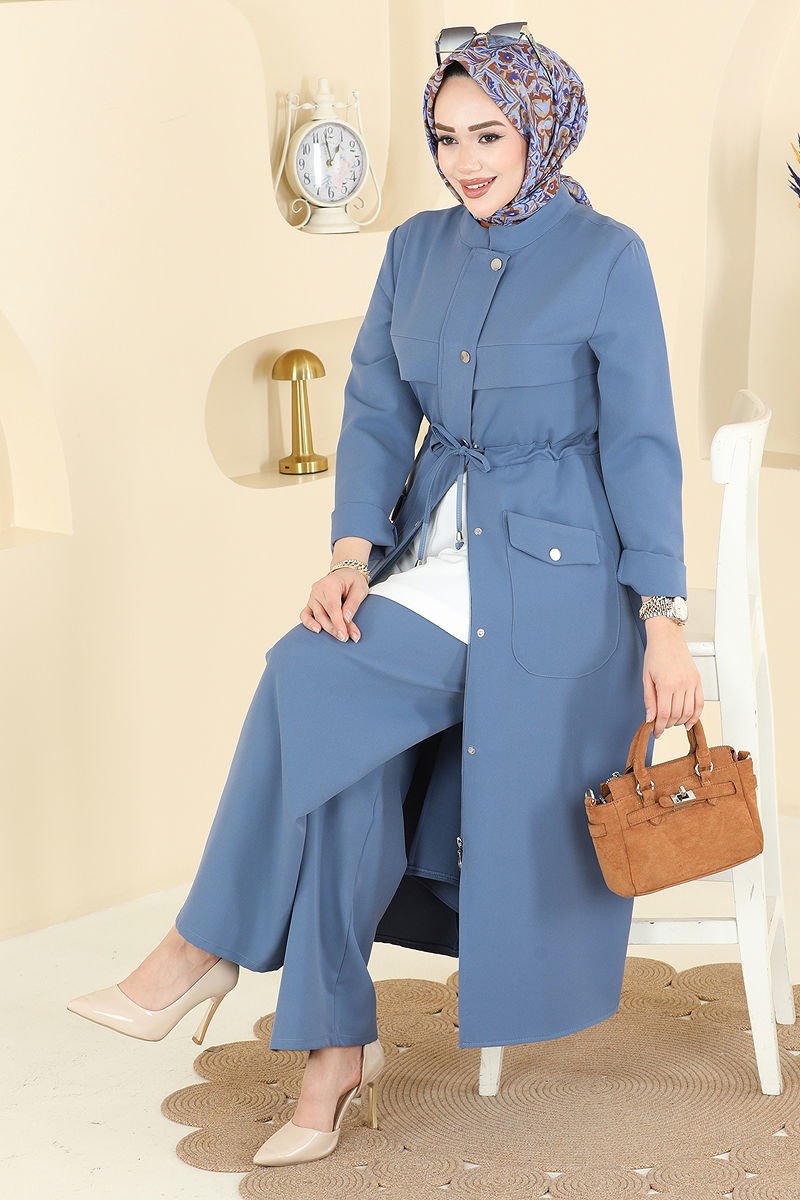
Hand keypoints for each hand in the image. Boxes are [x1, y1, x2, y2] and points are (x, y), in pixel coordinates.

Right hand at [300, 567, 368, 641]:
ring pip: (316, 617)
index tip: (344, 635)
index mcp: (330, 583)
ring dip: (327, 629)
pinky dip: (309, 623)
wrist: (345, 574)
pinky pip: (305, 615)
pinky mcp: (310, 603)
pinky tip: (317, 631)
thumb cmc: (353, 581)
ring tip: (339, 636)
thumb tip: (346, 619)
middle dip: (334, 628)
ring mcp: (312, 597)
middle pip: (323, 614)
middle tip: (345, 638)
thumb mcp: (360, 589)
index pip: (332, 607)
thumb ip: (353, 604)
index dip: (338, 622)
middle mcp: (317, 590)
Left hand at [642, 618, 703, 736]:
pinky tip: (688, 721)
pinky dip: (696, 715)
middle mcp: (681, 685)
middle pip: (676, 715)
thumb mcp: (646, 677)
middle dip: (667, 725)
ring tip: (672, 722)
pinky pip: (700, 703)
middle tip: (660, 726)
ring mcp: (691, 683)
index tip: (656, 732)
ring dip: (680, 721)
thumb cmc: (655, 654)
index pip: (664, 714)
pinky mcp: (698, 681)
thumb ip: (649, 700)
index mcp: (666, 684)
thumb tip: (650, 719)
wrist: (667, 637)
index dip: (659, 727)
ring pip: (689, 712)